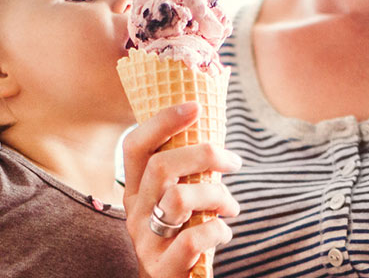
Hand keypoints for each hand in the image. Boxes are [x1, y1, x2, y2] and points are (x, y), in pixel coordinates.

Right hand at [122, 103, 242, 277]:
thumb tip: (213, 135)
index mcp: (136, 191)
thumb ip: (186, 177)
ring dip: (218, 195)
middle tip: (234, 161)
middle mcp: (135, 212)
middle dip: (205, 154)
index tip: (195, 106)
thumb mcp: (175, 205)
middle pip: (162, 166)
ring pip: (180, 198)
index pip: (135, 146)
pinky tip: (223, 233)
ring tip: (231, 207)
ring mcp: (146, 239)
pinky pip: (196, 235)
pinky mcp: (163, 265)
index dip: (162, 121)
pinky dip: (220, 230)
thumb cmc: (181, 240)